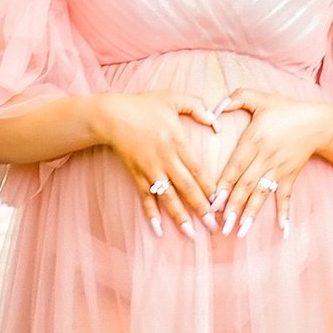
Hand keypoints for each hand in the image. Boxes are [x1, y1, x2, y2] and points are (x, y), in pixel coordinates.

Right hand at [94, 89, 221, 234]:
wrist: (111, 115)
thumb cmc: (144, 105)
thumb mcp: (173, 98)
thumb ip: (198, 107)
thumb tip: (216, 122)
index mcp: (177, 141)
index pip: (198, 170)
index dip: (210, 187)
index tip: (222, 202)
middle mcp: (165, 159)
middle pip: (186, 188)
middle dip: (201, 209)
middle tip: (214, 227)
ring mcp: (150, 170)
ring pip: (167, 197)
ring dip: (179, 217)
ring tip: (191, 234)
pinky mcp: (137, 175)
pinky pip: (145, 197)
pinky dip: (151, 213)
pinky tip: (157, 229)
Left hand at [211, 90, 332, 236]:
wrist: (317, 121)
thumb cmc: (285, 109)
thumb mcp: (260, 97)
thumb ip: (236, 98)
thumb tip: (215, 108)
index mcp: (254, 139)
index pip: (235, 166)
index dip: (224, 185)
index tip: (213, 202)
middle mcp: (265, 157)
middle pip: (246, 185)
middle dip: (233, 206)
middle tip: (222, 226)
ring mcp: (279, 168)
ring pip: (262, 194)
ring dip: (251, 214)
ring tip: (241, 232)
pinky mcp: (290, 175)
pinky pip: (286, 196)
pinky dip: (285, 212)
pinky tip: (283, 229)